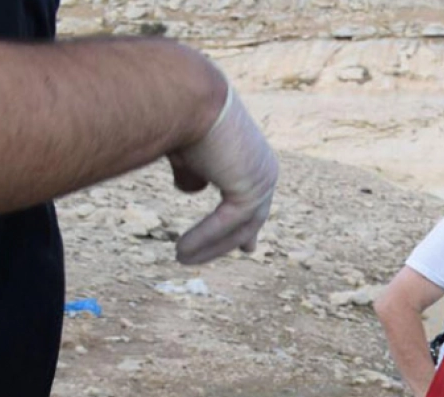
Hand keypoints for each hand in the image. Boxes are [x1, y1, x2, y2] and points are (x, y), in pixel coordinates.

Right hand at [167, 83, 278, 264]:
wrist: (185, 91)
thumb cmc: (179, 110)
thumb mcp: (187, 147)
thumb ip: (193, 171)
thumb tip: (192, 190)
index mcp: (254, 156)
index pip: (254, 197)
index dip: (249, 223)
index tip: (248, 245)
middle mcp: (264, 167)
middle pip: (253, 216)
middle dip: (242, 238)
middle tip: (242, 254)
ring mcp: (261, 179)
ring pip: (242, 226)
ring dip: (210, 245)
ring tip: (182, 258)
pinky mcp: (250, 188)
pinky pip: (227, 224)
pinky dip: (203, 238)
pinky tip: (180, 251)